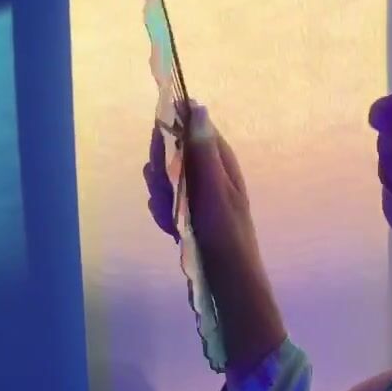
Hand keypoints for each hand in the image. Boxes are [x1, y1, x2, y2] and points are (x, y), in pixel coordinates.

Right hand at [142, 106, 285, 380]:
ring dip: (161, 197)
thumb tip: (196, 107)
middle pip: (171, 152)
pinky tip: (172, 231)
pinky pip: (165, 203)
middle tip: (167, 192)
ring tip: (172, 219)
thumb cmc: (227, 237)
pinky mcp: (187, 214)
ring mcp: (196, 194)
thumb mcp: (215, 191)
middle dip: (162, 171)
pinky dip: (164, 215)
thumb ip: (203, 151)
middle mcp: (208, 173)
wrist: (230, 284)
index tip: (162, 151)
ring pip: (164, 179)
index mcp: (221, 161)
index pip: (190, 126)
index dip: (170, 133)